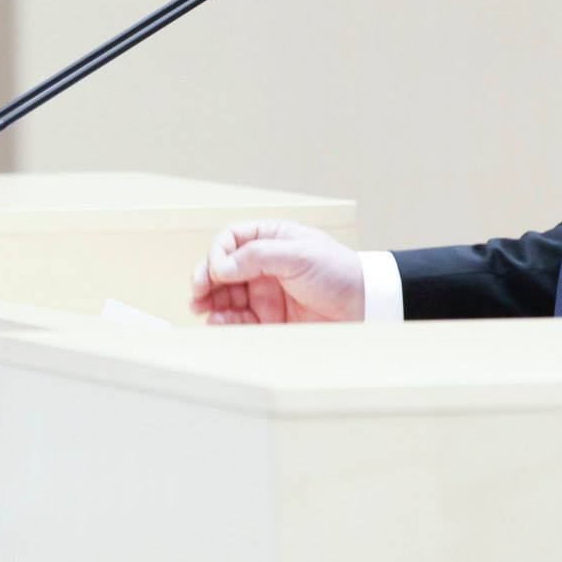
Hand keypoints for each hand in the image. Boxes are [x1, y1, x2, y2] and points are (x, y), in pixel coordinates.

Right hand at [189, 219, 364, 323]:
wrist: (364, 306)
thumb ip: (257, 257)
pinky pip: (238, 319)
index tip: (216, 269)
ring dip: (209, 301)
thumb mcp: (299, 255)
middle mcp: (264, 264)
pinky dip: (224, 321)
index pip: (232, 240)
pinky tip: (218, 323)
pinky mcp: (268, 318)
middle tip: (197, 292)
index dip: (218, 253)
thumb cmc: (338, 272)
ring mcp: (265, 292)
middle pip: (222, 268)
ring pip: (225, 295)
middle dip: (205, 279)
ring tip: (200, 309)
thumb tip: (220, 266)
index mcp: (272, 239)